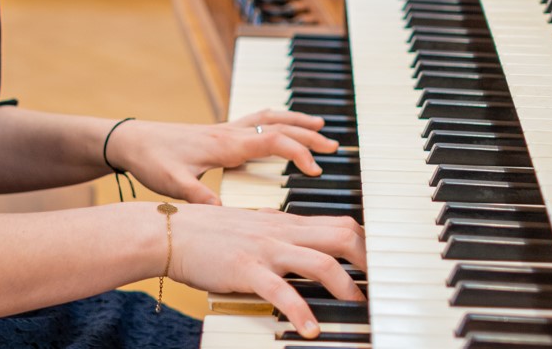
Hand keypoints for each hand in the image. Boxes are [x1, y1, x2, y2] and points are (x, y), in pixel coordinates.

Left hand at [108, 110, 339, 204]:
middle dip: (308, 134)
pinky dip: (276, 120)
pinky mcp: (219, 131)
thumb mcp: (173, 184)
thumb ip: (199, 198)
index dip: (298, 152)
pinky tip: (282, 127)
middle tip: (334, 145)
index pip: (272, 141)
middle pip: (278, 125)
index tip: (317, 169)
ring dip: (296, 120)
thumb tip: (224, 214)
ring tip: (319, 125)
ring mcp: (225, 128)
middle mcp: (230, 132)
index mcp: (225, 144)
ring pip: (269, 117)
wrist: (131, 140)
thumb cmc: (151, 160)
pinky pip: (256, 120)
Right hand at [166, 204, 365, 339]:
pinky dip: (301, 311)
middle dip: (370, 260)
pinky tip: (310, 329)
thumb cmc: (205, 230)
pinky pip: (282, 291)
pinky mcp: (247, 270)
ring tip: (358, 306)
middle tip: (381, 284)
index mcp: (284, 222)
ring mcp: (266, 250)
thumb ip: (272, 226)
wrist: (170, 231)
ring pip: (321, 262)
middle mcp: (282, 232)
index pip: (340, 222)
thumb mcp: (248, 223)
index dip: (366, 241)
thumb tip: (287, 226)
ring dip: (347, 287)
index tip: (379, 262)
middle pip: (343, 235)